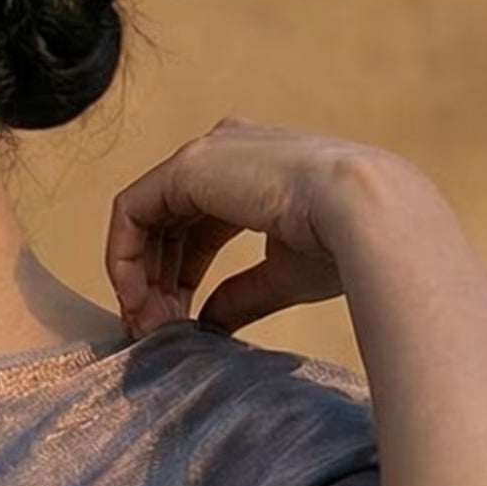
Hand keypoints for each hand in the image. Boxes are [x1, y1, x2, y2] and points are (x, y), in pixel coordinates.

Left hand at [104, 118, 386, 339]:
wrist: (362, 213)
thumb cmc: (342, 244)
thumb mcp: (283, 274)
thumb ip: (240, 295)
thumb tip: (207, 325)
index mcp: (254, 172)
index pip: (195, 226)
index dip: (178, 278)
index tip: (177, 325)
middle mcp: (226, 152)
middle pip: (165, 223)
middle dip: (153, 282)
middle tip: (153, 333)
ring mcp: (205, 153)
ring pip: (142, 219)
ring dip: (136, 278)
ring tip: (147, 327)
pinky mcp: (187, 166)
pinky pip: (130, 212)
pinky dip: (124, 258)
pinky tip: (136, 301)